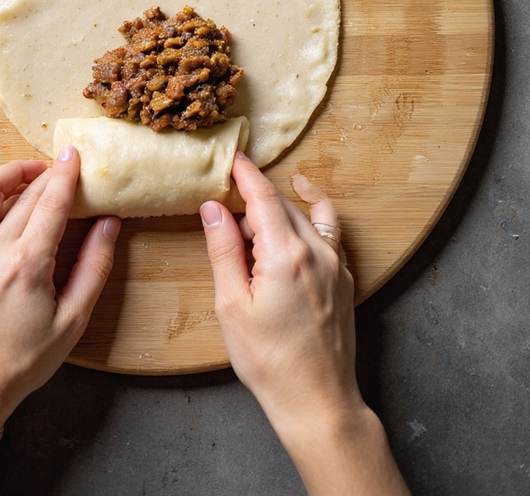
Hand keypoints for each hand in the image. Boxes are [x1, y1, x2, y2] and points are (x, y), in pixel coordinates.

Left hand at [0, 148, 119, 495]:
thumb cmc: (23, 362)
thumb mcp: (72, 322)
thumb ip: (94, 268)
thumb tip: (109, 224)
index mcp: (28, 263)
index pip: (50, 201)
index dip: (65, 173)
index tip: (74, 153)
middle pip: (22, 193)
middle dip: (44, 172)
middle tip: (60, 167)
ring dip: (6, 175)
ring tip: (26, 175)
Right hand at [200, 155, 358, 437]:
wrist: (318, 401)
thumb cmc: (269, 361)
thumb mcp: (231, 305)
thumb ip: (223, 250)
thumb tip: (213, 209)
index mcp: (286, 254)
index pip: (263, 196)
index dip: (245, 174)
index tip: (232, 158)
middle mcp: (318, 251)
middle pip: (284, 203)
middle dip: (256, 197)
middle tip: (228, 205)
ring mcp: (338, 264)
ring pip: (309, 215)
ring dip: (282, 208)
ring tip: (256, 222)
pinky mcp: (346, 279)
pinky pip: (330, 233)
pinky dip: (312, 219)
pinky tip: (294, 232)